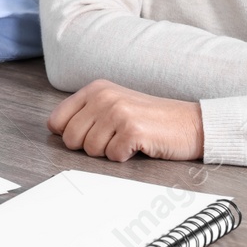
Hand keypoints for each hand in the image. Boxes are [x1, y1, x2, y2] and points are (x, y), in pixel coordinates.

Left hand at [47, 80, 203, 161]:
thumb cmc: (151, 119)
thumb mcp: (113, 105)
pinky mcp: (132, 130)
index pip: (56, 121)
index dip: (69, 136)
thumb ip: (85, 113)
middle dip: (90, 147)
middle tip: (113, 139)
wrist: (190, 124)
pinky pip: (112, 157)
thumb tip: (56, 130)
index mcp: (95, 89)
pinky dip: (125, 157)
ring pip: (90, 150)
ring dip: (109, 152)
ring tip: (127, 139)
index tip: (90, 135)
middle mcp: (104, 96)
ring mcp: (118, 111)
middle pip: (71, 139)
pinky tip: (138, 145)